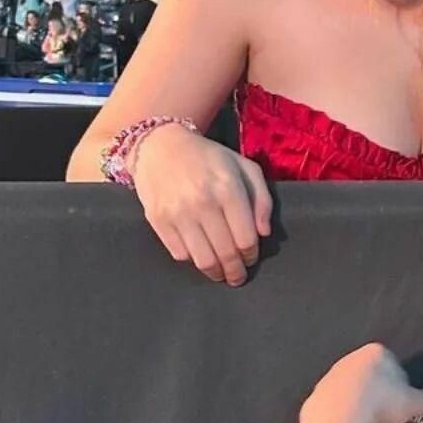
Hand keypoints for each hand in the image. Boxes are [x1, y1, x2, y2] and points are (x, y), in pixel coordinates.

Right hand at [131, 123, 272, 286]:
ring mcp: (177, 212)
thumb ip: (262, 199)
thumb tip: (264, 233)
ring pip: (203, 260)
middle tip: (238, 277)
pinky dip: (192, 260)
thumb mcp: (244, 168)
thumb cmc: (209, 158)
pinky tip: (200, 255)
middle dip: (235, 272)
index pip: (245, 238)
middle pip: (225, 254)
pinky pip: (180, 254)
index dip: (251, 255)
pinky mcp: (158, 220)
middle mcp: (202, 202)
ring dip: (215, 273)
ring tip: (220, 274)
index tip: (250, 259)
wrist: (161, 145)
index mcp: (228, 188)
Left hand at [302, 343, 422, 422]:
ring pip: (350, 393)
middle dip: (378, 396)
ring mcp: (330, 378)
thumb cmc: (380, 405)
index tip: (402, 406)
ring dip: (358, 407)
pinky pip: (333, 408)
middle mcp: (350, 361)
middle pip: (369, 378)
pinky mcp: (315, 398)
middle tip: (387, 418)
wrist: (339, 421)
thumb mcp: (412, 403)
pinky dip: (342, 419)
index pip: (393, 366)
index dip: (400, 387)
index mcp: (376, 354)